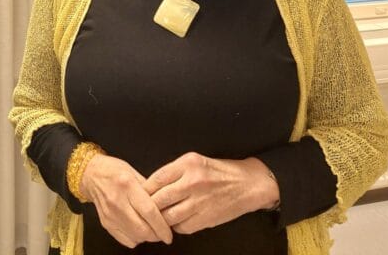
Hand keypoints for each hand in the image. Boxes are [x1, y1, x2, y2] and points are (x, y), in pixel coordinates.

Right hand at [81, 153, 173, 246]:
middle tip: (163, 232)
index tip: (169, 233)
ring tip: (152, 229)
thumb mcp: (135, 173)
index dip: (162, 226)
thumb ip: (151, 190)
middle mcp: (117, 202)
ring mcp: (110, 215)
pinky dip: (136, 238)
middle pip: (142, 229)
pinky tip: (138, 228)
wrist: (91, 175)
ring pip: (135, 237)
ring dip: (147, 237)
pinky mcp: (105, 224)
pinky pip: (126, 240)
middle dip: (157, 235)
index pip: (149, 212)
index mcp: (127, 185)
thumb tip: (167, 208)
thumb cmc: (115, 171)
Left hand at [144, 154, 278, 234]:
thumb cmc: (218, 171)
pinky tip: (176, 221)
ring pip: (168, 216)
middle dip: (149, 206)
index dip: (144, 189)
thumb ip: (174, 171)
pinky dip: (176, 226)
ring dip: (161, 219)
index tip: (138, 194)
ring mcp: (200, 202)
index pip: (156, 178)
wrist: (248, 184)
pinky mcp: (207, 218)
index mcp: (188, 164)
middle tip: (142, 210)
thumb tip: (150, 186)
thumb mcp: (195, 161)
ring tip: (158, 218)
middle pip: (159, 199)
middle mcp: (193, 182)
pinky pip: (182, 227)